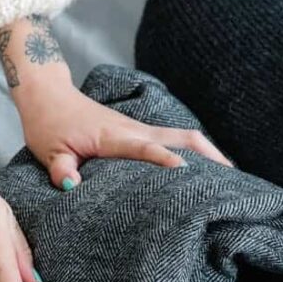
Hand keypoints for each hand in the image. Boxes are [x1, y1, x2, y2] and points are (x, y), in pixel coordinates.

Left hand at [0, 15, 230, 189]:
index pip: (145, 148)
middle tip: (234, 179)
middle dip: (208, 155)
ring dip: (207, 152)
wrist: (48, 95)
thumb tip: (71, 186)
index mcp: (113, 136)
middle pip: (181, 137)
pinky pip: (172, 138)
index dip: (165, 160)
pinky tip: (203, 168)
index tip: (186, 173)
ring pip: (182, 136)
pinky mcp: (137, 130)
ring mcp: (138, 128)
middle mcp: (133, 129)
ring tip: (231, 176)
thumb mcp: (49, 151)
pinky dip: (192, 149)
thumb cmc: (48, 124)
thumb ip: (61, 170)